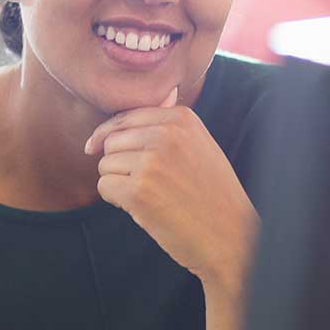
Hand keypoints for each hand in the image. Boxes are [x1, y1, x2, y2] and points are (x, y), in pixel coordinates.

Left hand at [85, 87, 258, 329]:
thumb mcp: (200, 145)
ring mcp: (151, 163)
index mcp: (182, 118)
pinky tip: (140, 208)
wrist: (232, 236)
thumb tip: (164, 92)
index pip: (126, 117)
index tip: (97, 147)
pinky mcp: (139, 192)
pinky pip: (104, 187)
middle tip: (143, 183)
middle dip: (118, 162)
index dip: (109, 135)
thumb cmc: (214, 194)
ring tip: (148, 196)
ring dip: (117, 182)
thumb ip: (173, 123)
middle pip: (112, 140)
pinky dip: (115, 200)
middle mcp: (166, 135)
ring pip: (105, 164)